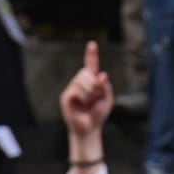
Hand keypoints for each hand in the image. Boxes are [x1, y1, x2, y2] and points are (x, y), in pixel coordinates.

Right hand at [60, 40, 113, 157]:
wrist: (90, 129)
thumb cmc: (98, 115)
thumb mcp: (107, 100)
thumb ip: (106, 87)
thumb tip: (102, 74)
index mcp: (90, 83)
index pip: (90, 66)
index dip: (91, 55)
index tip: (93, 44)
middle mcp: (79, 83)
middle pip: (85, 72)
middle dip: (94, 83)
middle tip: (95, 95)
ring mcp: (71, 90)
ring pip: (81, 80)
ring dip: (89, 91)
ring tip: (89, 102)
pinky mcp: (66, 97)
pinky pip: (76, 90)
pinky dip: (83, 97)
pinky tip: (82, 104)